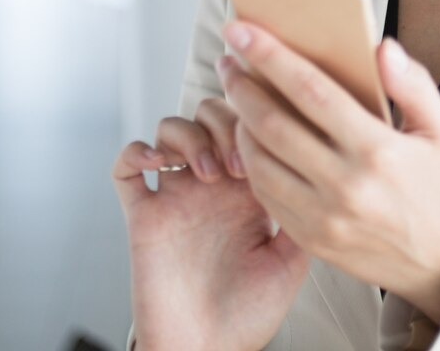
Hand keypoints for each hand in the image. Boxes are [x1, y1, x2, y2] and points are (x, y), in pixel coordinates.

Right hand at [111, 110, 309, 350]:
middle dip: (223, 123)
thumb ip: (301, 214)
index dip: (257, 122)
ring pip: (170, 128)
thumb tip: (315, 168)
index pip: (249, 125)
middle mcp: (213, 186)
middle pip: (209, 113)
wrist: (207, 350)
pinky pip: (125, 166)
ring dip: (188, 136)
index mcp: (249, 190)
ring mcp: (177, 196)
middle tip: (238, 163)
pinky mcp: (143, 215)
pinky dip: (135, 151)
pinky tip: (155, 162)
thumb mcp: (292, 262)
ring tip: (208, 171)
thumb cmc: (249, 315)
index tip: (270, 145)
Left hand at [217, 21, 439, 323]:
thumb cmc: (434, 183)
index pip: (311, 91)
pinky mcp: (310, 238)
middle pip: (273, 125)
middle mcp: (347, 184)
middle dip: (241, 87)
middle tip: (227, 62)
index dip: (271, 57)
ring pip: (259, 162)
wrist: (438, 259)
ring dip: (239, 124)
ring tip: (237, 99)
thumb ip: (413, 83)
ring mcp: (324, 217)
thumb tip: (381, 47)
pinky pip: (265, 194)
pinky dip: (250, 162)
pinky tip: (251, 139)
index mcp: (378, 149)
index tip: (242, 31)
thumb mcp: (439, 127)